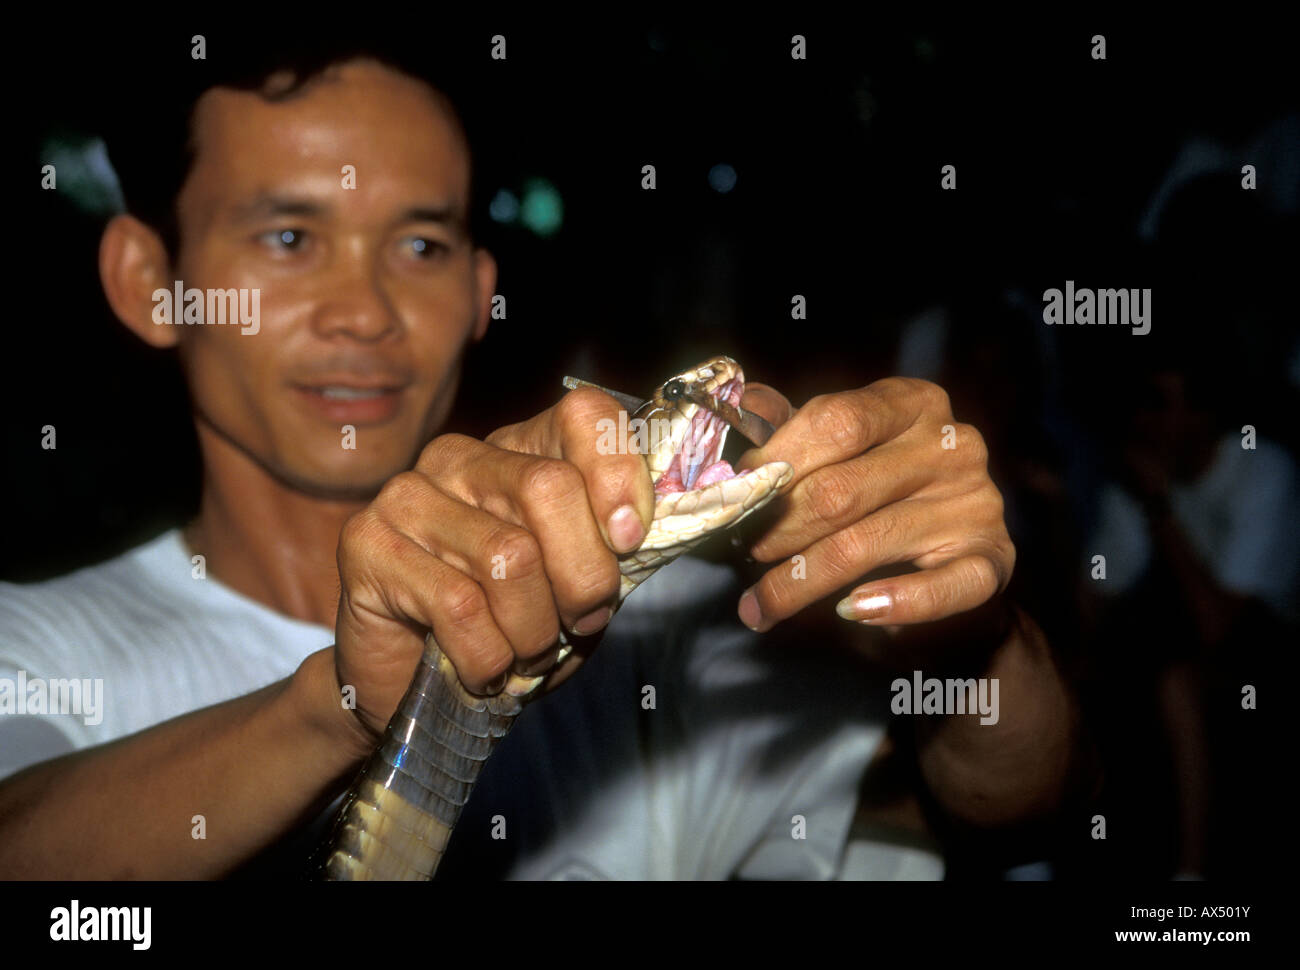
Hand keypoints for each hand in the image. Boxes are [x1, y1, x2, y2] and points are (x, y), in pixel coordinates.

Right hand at [332, 388, 653, 741]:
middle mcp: (460, 457)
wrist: (409, 686)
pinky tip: (481, 668)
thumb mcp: (577, 587)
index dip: (619, 475)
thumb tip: (639, 530)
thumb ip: (610, 550)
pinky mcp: (367, 543)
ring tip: (523, 653)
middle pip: (549, 488)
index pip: (585, 417)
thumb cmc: (505, 631)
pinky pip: (460, 606)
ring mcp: (408, 494)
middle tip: (577, 622)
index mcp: (519, 450)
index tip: (629, 541)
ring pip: (510, 557)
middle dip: (583, 576)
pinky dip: (488, 658)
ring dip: (533, 631)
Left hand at [732, 377, 1014, 630]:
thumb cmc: (885, 490)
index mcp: (912, 402)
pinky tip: (851, 611)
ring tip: (762, 604)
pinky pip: (941, 587)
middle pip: (841, 488)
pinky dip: (893, 603)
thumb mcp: (845, 446)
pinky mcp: (992, 559)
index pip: (836, 420)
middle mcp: (952, 445)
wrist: (958, 551)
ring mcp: (976, 502)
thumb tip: (745, 406)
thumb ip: (796, 427)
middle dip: (779, 528)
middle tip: (746, 552)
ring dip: (801, 581)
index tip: (738, 495)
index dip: (777, 460)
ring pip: (867, 544)